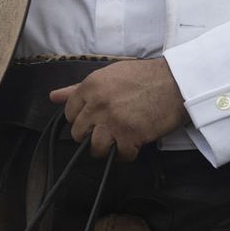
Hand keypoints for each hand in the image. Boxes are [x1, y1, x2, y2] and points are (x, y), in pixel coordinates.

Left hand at [49, 58, 188, 161]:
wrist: (176, 83)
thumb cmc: (144, 77)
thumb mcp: (109, 75)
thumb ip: (79, 89)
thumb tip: (54, 97)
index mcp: (90, 87)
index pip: (69, 113)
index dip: (80, 119)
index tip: (92, 120)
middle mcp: (97, 104)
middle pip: (78, 133)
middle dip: (91, 135)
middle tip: (107, 131)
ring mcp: (112, 121)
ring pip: (94, 147)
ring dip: (105, 148)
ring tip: (116, 142)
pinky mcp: (130, 135)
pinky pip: (119, 155)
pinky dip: (126, 154)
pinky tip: (133, 145)